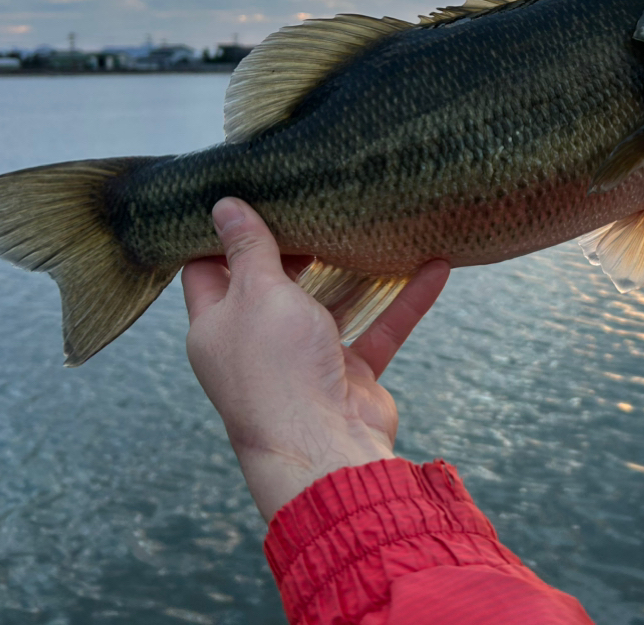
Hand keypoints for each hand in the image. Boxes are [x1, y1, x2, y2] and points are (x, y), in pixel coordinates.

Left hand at [182, 198, 449, 521]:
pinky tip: (435, 266)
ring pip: (331, 303)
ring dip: (357, 269)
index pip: (208, 268)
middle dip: (295, 243)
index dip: (219, 232)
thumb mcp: (258, 294)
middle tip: (315, 197)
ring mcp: (305, 359)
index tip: (244, 192)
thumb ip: (248, 249)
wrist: (325, 450)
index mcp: (217, 324)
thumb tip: (223, 206)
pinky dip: (405, 300)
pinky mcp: (348, 375)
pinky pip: (379, 328)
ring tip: (374, 223)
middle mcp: (258, 341)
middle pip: (272, 282)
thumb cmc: (277, 371)